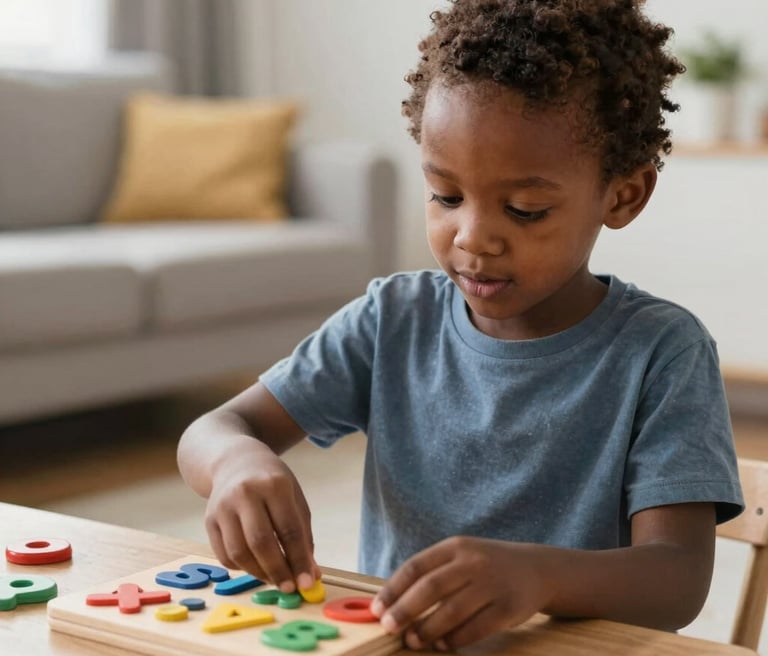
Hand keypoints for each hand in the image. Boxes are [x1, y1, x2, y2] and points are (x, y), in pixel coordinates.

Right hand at [204, 444, 319, 592]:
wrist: (235, 461)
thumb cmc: (272, 483)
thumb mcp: (294, 499)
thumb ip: (303, 536)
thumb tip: (311, 574)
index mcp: (274, 485)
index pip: (288, 529)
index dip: (298, 559)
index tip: (307, 582)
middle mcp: (245, 493)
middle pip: (260, 542)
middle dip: (277, 571)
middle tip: (290, 588)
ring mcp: (223, 506)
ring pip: (239, 552)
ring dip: (259, 573)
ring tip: (275, 579)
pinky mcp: (209, 519)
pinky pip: (224, 554)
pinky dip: (241, 568)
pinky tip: (255, 566)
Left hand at [371, 536, 553, 650]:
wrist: (536, 569)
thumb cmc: (487, 566)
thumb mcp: (461, 557)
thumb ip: (432, 574)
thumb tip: (393, 603)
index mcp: (455, 547)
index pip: (416, 566)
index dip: (393, 589)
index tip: (377, 608)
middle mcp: (473, 562)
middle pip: (431, 588)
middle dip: (405, 610)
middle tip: (389, 627)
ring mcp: (492, 584)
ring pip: (452, 611)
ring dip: (427, 629)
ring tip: (413, 640)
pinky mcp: (508, 608)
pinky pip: (476, 628)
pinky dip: (455, 639)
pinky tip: (443, 645)